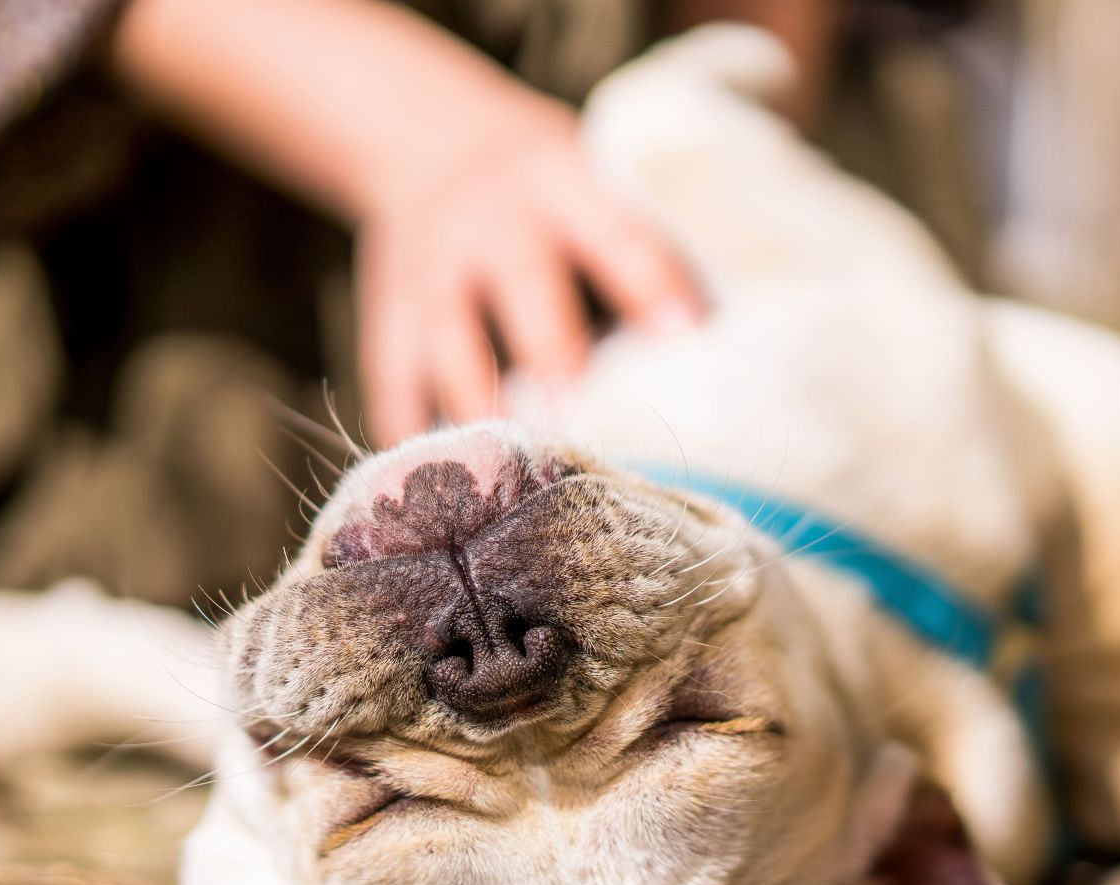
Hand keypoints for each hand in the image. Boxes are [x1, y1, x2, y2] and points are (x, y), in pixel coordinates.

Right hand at [356, 107, 701, 447]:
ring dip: (480, 408)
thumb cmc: (561, 203)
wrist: (433, 145)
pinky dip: (418, 443)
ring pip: (448, 346)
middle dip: (553, 351)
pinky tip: (449, 504)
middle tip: (579, 417)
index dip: (649, 280)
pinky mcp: (387, 324)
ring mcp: (430, 274)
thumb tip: (733, 358)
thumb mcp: (598, 189)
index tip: (686, 334)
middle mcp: (492, 223)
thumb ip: (646, 256)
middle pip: (523, 284)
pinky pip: (396, 391)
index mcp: (565, 184)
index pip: (616, 231)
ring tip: (511, 478)